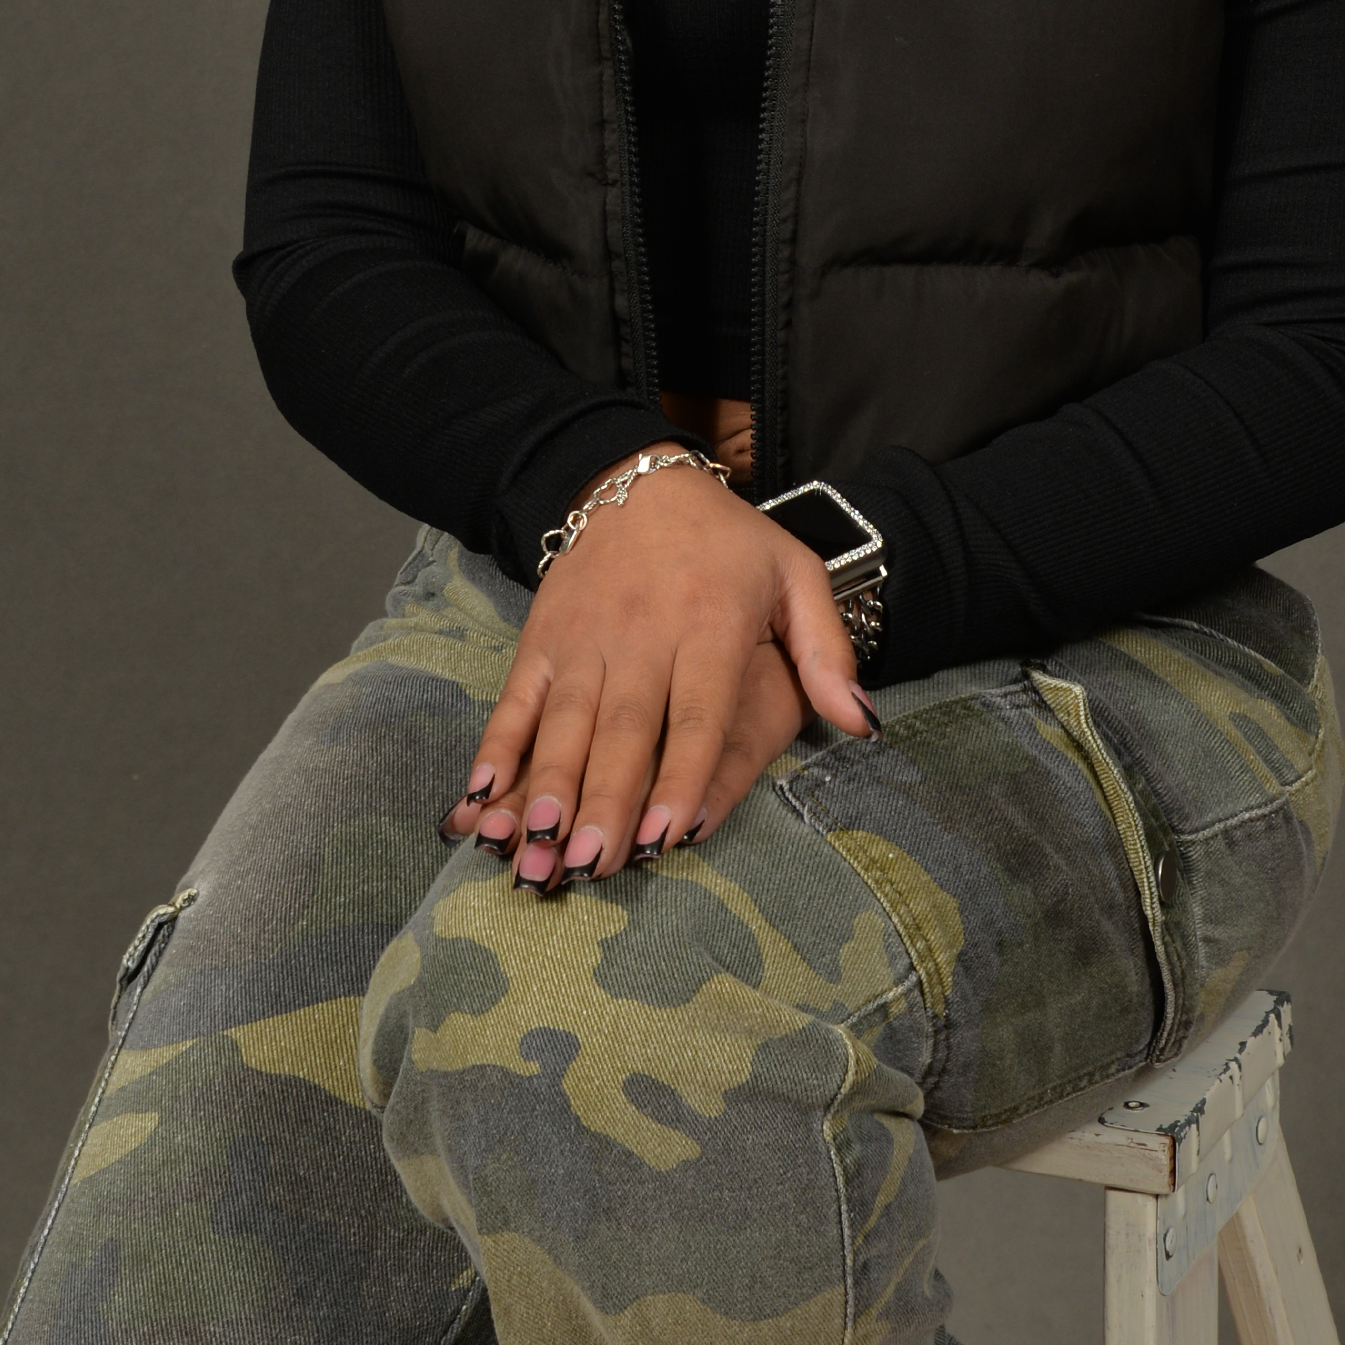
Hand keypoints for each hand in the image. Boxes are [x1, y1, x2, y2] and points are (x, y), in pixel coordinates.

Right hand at [444, 455, 876, 884]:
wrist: (638, 480)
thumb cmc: (727, 542)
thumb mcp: (796, 575)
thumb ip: (828, 652)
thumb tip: (862, 723)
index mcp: (710, 626)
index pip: (697, 714)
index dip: (682, 775)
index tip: (668, 835)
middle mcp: (643, 637)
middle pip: (624, 731)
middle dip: (607, 801)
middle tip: (595, 864)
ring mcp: (585, 640)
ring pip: (565, 724)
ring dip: (548, 787)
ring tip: (538, 846)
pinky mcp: (542, 640)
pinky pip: (516, 700)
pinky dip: (497, 748)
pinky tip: (481, 796)